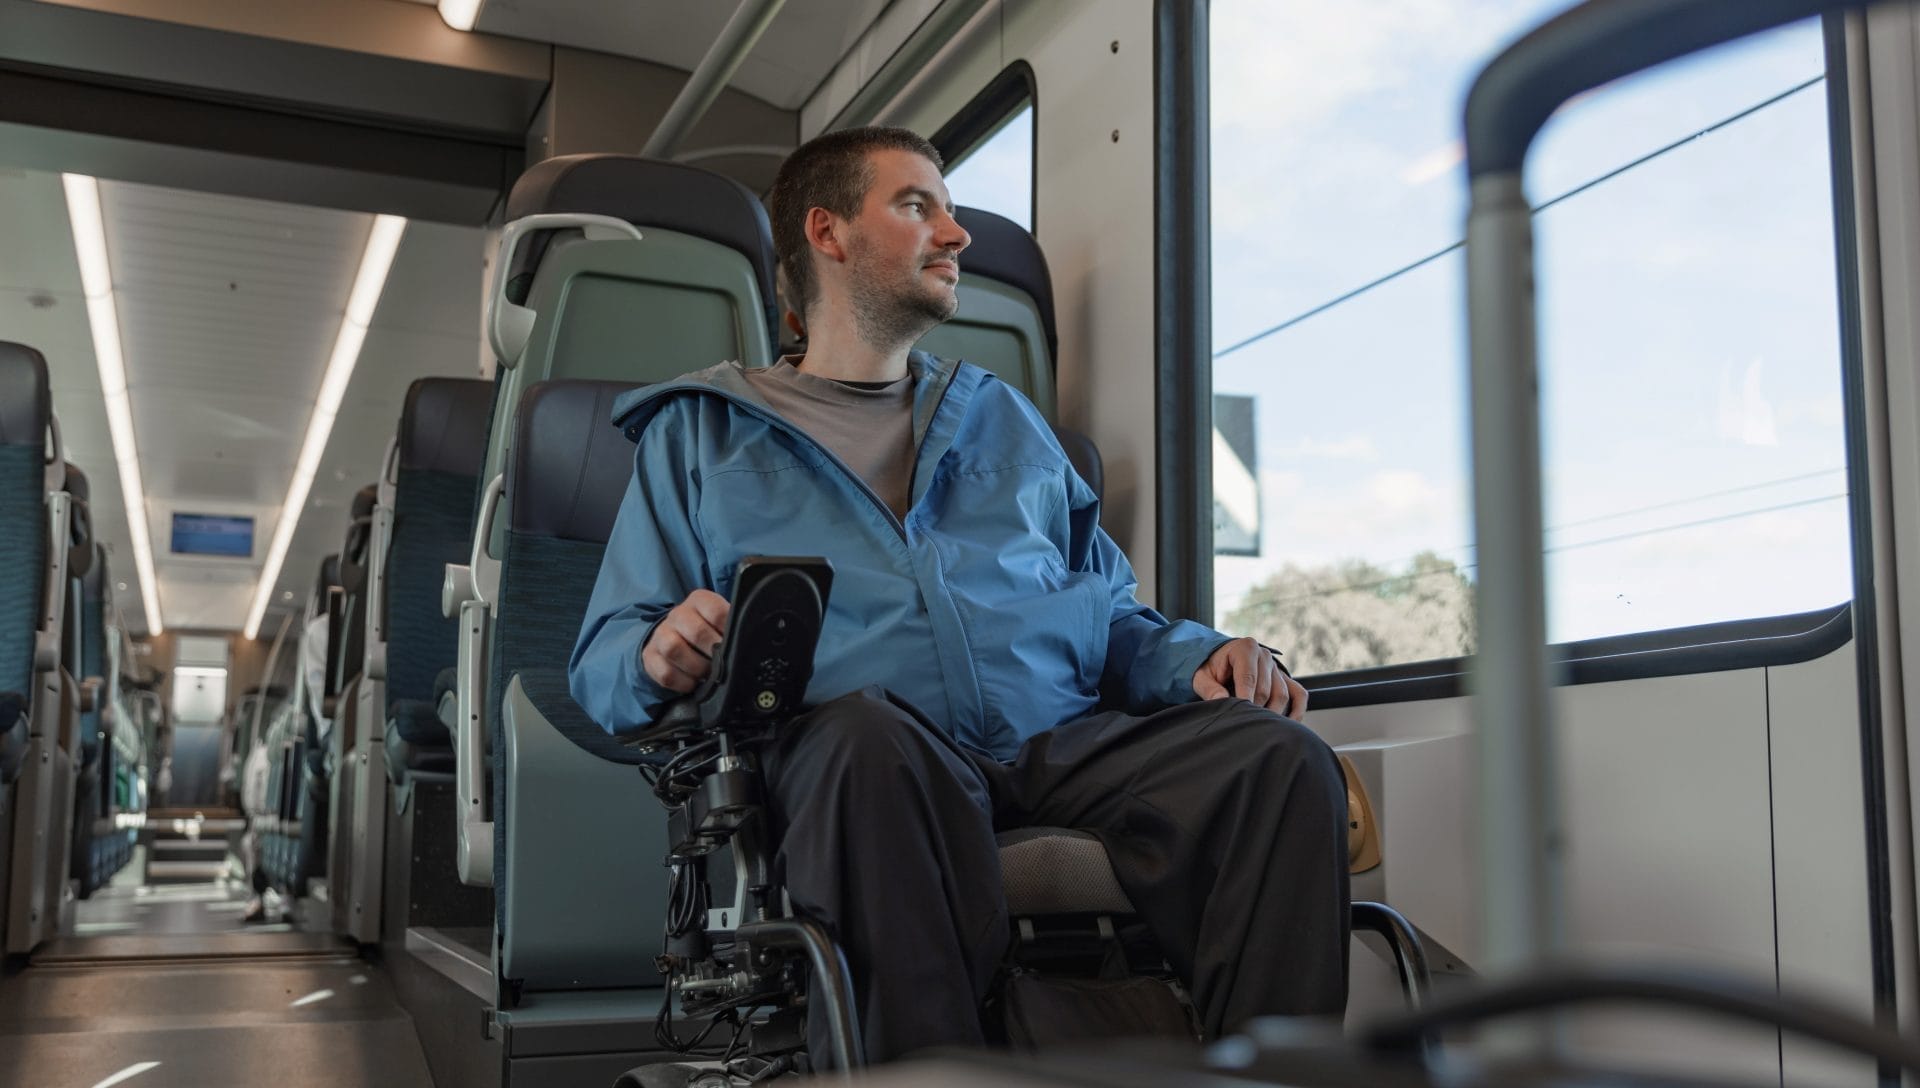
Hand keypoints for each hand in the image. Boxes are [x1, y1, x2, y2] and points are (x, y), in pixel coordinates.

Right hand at [641, 590, 730, 692]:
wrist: (672, 638)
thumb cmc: (705, 631)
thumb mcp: (720, 622)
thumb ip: (733, 626)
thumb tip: (751, 638)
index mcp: (699, 601)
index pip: (715, 610)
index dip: (727, 630)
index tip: (735, 643)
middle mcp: (678, 614)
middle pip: (696, 631)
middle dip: (713, 652)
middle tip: (722, 663)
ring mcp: (661, 635)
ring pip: (674, 649)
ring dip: (696, 668)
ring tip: (708, 675)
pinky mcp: (650, 656)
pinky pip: (665, 672)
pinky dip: (682, 682)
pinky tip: (693, 683)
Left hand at [1192, 636, 1307, 717]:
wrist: (1221, 661)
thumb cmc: (1211, 669)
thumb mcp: (1202, 676)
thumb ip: (1209, 688)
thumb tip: (1221, 700)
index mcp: (1245, 649)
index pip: (1248, 677)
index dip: (1244, 699)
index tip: (1239, 716)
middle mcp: (1264, 655)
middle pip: (1265, 689)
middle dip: (1254, 709)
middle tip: (1242, 723)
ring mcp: (1277, 667)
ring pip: (1281, 694)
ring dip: (1271, 713)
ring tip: (1256, 726)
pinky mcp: (1285, 679)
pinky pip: (1298, 695)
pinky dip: (1296, 711)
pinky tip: (1285, 726)